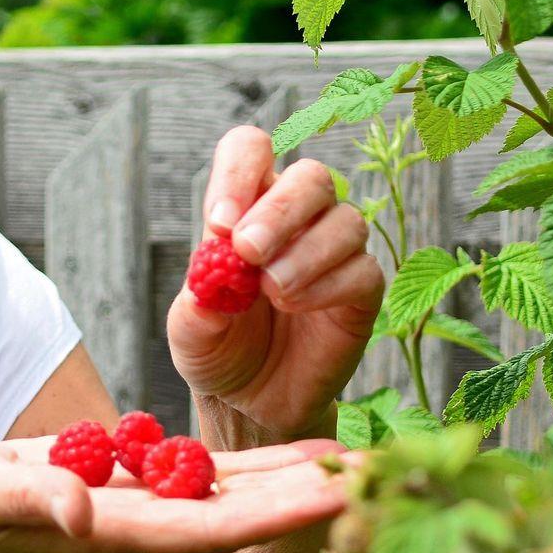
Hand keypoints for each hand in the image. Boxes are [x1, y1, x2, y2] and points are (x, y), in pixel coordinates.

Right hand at [0, 433, 349, 552]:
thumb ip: (28, 502)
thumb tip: (80, 512)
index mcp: (120, 537)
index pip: (214, 529)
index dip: (277, 515)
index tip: (334, 498)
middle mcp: (150, 534)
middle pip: (247, 517)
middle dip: (312, 499)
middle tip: (383, 476)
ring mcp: (151, 516)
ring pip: (243, 498)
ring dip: (302, 483)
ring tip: (365, 461)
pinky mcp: (146, 493)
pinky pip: (219, 479)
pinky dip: (268, 468)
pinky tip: (312, 450)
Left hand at [167, 126, 385, 442]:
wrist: (249, 401)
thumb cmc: (218, 348)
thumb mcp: (191, 330)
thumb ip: (198, 305)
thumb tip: (217, 281)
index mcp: (247, 205)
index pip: (252, 151)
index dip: (239, 174)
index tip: (220, 223)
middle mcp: (297, 218)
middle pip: (311, 178)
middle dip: (279, 211)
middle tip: (247, 251)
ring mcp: (334, 252)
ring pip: (344, 221)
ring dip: (304, 254)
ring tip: (272, 292)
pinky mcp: (361, 291)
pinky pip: (362, 269)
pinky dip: (327, 285)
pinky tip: (297, 307)